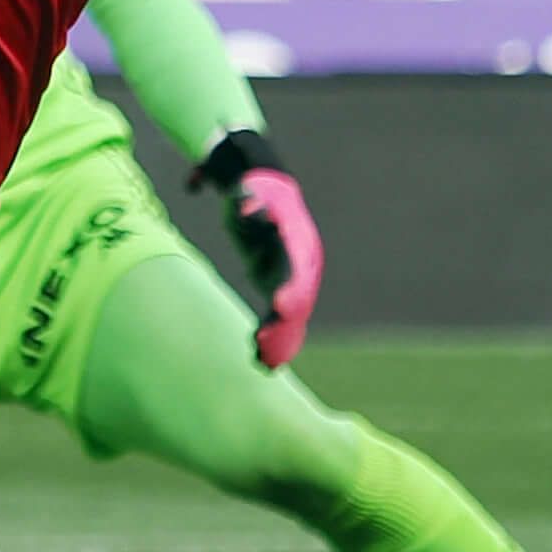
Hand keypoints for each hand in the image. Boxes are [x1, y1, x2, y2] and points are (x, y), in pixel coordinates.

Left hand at [191, 131, 321, 367]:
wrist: (265, 190)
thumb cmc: (253, 190)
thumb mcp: (248, 191)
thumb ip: (248, 201)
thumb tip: (249, 207)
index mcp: (299, 243)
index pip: (298, 270)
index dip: (291, 290)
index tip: (279, 308)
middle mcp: (303, 266)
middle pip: (298, 300)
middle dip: (283, 324)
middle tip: (262, 344)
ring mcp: (293, 279)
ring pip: (291, 316)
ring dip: (278, 339)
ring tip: (261, 361)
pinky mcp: (279, 287)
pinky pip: (280, 319)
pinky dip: (274, 338)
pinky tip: (261, 361)